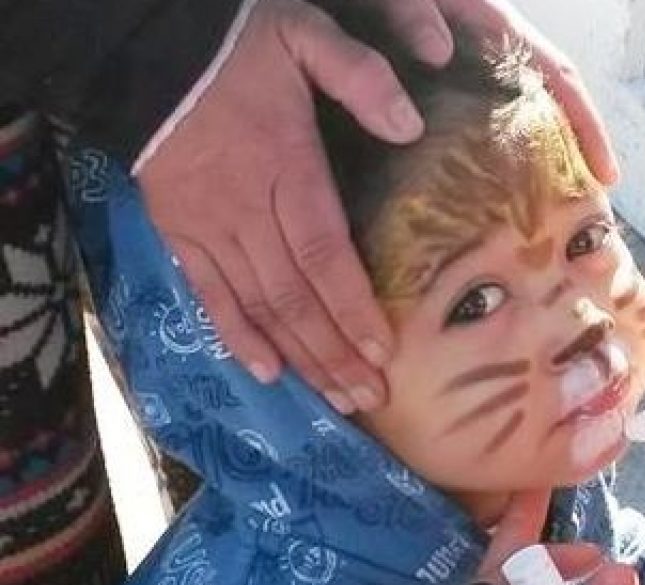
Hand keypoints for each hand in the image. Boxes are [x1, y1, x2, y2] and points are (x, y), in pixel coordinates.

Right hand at [141, 0, 617, 414]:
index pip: (325, 255)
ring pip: (259, 307)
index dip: (354, 310)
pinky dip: (237, 336)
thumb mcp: (306, 38)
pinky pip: (208, 296)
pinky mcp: (179, 234)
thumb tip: (411, 126)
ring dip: (300, 358)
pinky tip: (268, 373)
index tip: (385, 354)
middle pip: (296, 297)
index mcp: (286, 168)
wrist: (147, 50)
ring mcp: (209, 228)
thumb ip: (360, 77)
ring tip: (337, 400)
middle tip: (372, 399)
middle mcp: (247, 211)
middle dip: (336, 353)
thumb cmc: (237, 45)